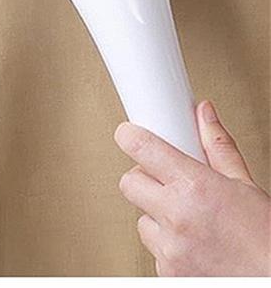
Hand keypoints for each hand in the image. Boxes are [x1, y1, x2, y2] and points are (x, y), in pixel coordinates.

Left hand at [115, 101, 270, 275]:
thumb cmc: (265, 242)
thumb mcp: (246, 186)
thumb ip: (218, 147)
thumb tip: (204, 115)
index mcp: (194, 187)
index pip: (141, 148)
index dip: (130, 136)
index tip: (129, 134)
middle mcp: (176, 217)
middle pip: (129, 182)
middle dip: (144, 178)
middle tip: (166, 181)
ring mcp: (170, 249)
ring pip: (140, 219)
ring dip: (156, 216)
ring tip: (188, 218)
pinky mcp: (168, 275)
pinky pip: (153, 250)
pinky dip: (167, 245)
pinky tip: (192, 243)